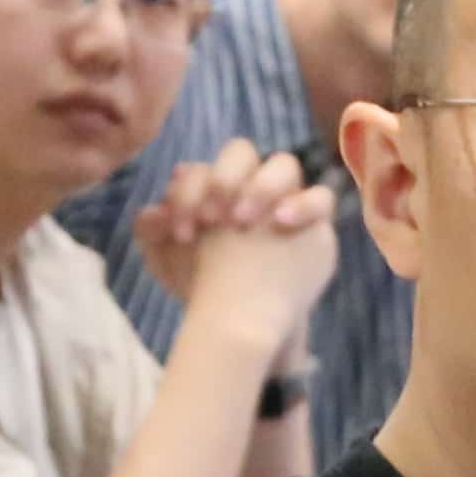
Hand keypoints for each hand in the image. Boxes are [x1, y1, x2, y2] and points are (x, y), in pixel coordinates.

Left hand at [141, 138, 342, 346]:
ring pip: (283, 165)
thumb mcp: (169, 262)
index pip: (201, 169)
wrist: (242, 324)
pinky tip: (282, 221)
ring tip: (242, 223)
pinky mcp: (316, 224)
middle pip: (241, 152)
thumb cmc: (205, 285)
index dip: (187, 193)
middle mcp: (249, 186)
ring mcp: (285, 200)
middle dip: (222, 179)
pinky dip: (303, 204)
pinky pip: (322, 197)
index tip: (181, 232)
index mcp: (214, 188)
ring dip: (260, 186)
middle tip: (212, 219)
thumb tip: (153, 211)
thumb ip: (153, 233)